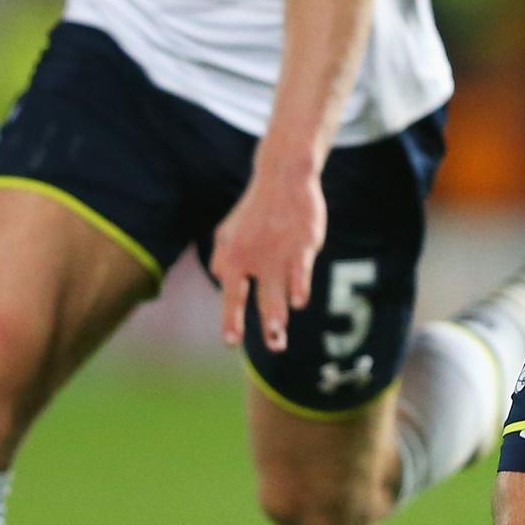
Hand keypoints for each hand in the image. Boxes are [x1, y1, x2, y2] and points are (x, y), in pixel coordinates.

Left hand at [209, 159, 326, 353]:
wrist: (282, 177)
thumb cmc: (255, 211)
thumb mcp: (228, 233)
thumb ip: (222, 259)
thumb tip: (221, 281)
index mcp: (233, 258)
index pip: (231, 295)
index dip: (231, 320)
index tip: (231, 342)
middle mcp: (253, 259)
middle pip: (257, 299)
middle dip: (261, 325)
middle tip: (268, 347)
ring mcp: (278, 252)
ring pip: (278, 290)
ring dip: (277, 315)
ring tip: (277, 335)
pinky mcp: (302, 244)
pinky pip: (300, 270)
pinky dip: (299, 286)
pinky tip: (298, 301)